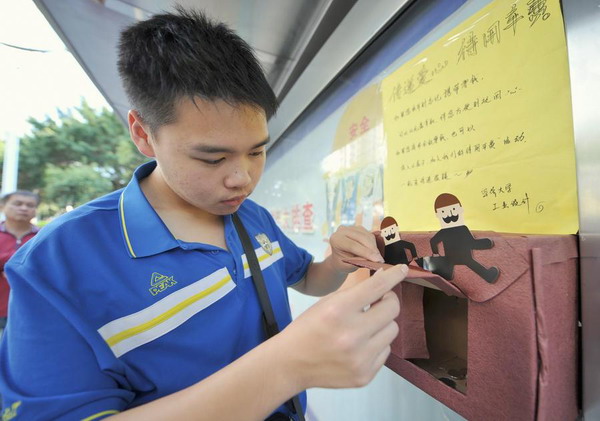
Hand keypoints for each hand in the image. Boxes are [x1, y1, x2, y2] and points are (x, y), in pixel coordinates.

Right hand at [277, 264, 406, 389]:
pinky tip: (360, 346)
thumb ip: (355, 293)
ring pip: (392, 330)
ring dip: (382, 324)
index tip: (403, 269)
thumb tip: (384, 281)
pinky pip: (386, 351)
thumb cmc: (308, 328)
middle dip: (387, 301)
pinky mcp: (365, 375)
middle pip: (392, 309)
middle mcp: (352, 334)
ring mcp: (360, 358)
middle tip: (378, 302)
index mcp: (338, 310)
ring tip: (365, 327)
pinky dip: (377, 344)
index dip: (394, 275)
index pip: (377, 287)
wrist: (291, 364)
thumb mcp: (326, 303)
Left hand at [329, 226, 383, 273]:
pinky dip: (374, 243)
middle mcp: (342, 230)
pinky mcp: (359, 228)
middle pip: (361, 238)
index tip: (377, 260)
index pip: (352, 245)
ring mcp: (351, 227)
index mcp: (335, 239)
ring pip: (367, 236)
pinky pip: (370, 235)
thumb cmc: (343, 264)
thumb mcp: (348, 266)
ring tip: (378, 258)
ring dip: (374, 247)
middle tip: (380, 260)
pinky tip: (375, 252)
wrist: (340, 259)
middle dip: (372, 249)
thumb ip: (359, 261)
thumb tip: (373, 258)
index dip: (366, 253)